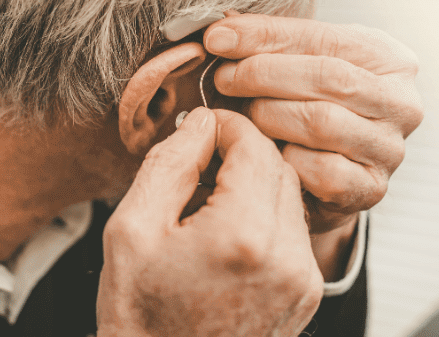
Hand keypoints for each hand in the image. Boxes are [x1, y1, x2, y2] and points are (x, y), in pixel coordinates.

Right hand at [96, 108, 322, 336]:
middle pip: (277, 166)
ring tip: (208, 202)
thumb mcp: (132, 228)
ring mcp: (303, 279)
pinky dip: (265, 215)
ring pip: (289, 195)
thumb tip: (201, 123)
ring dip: (253, 183)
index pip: (254, 145)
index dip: (226, 126)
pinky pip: (294, 229)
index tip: (201, 128)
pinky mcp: (306, 293)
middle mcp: (287, 257)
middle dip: (240, 153)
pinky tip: (227, 231)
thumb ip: (171, 162)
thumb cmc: (141, 316)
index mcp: (244, 235)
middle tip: (198, 164)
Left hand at [204, 15, 423, 232]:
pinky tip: (270, 151)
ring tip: (242, 113)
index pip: (323, 37)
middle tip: (223, 79)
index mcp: (390, 59)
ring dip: (269, 116)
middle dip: (263, 74)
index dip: (265, 35)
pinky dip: (286, 159)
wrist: (325, 172)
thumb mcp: (299, 64)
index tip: (218, 39)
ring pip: (321, 122)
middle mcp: (401, 103)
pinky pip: (321, 170)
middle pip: (327, 78)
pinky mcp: (371, 189)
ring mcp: (389, 149)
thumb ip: (268, 42)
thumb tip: (222, 32)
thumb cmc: (310, 106)